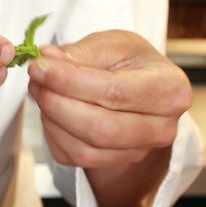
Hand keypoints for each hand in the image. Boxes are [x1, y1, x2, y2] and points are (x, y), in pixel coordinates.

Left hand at [26, 30, 191, 206]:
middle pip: (101, 129)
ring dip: (51, 119)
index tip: (39, 66)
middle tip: (35, 80)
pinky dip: (52, 133)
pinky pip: (72, 156)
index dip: (70, 81)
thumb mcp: (113, 43)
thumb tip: (48, 59)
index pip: (115, 92)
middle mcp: (162, 127)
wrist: (138, 87)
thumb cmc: (129, 62)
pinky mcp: (113, 162)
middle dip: (57, 103)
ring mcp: (139, 151)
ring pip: (84, 149)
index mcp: (170, 89)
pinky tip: (51, 110)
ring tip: (40, 90)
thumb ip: (81, 52)